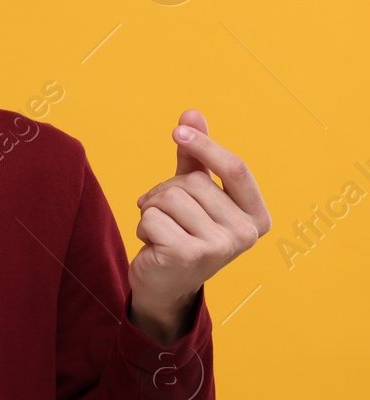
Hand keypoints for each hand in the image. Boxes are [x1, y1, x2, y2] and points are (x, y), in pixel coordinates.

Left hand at [128, 110, 270, 343]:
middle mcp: (245, 234)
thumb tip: (192, 113)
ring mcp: (220, 247)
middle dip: (166, 191)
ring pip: (170, 197)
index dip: (206, 146)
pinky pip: (152, 217)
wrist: (164, 285)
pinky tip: (154, 246)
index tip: (179, 129)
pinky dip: (143, 226)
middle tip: (167, 216)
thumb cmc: (182, 233)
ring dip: (152, 210)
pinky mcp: (188, 255)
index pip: (235, 169)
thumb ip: (197, 157)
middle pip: (193, 182)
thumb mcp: (194, 195)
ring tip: (160, 231)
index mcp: (257, 216)